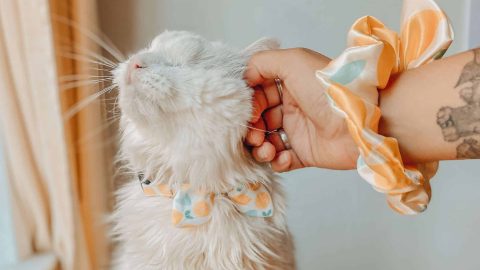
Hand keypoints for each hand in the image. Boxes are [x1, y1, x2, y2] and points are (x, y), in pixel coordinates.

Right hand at [244, 48, 358, 171]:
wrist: (359, 122)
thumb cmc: (328, 89)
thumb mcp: (293, 61)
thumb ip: (262, 62)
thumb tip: (244, 76)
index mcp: (289, 85)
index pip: (258, 94)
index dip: (249, 104)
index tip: (249, 112)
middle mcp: (292, 107)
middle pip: (258, 120)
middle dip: (250, 129)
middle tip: (254, 135)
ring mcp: (299, 131)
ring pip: (266, 142)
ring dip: (259, 148)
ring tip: (266, 149)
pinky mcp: (306, 154)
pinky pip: (282, 161)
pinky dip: (277, 162)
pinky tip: (283, 157)